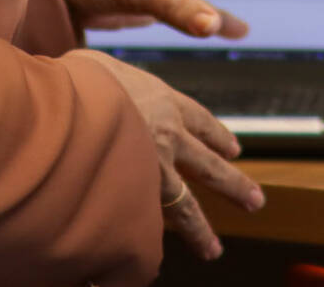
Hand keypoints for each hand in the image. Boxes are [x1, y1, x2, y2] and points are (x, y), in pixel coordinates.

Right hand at [67, 48, 260, 259]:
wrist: (68, 105)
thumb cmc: (76, 79)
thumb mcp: (99, 67)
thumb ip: (106, 81)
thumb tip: (92, 84)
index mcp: (162, 100)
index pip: (199, 120)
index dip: (217, 135)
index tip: (234, 150)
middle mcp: (168, 136)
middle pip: (208, 167)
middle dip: (233, 185)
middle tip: (256, 201)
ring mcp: (152, 169)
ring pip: (185, 206)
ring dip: (199, 229)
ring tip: (213, 250)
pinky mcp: (132, 197)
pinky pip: (148, 224)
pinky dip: (151, 241)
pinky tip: (152, 256)